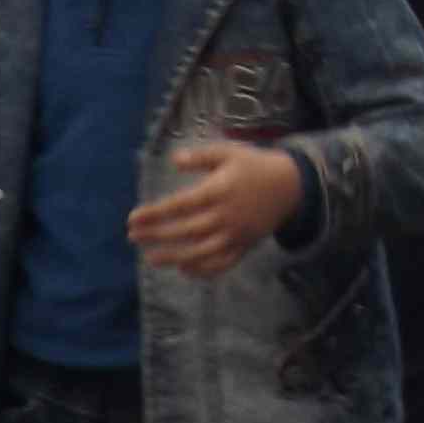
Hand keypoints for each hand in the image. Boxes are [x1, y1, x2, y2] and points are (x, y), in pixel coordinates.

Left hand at [126, 139, 303, 277]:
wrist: (291, 186)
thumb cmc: (254, 166)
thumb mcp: (228, 152)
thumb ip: (200, 157)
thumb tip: (173, 160)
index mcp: (218, 191)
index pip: (180, 205)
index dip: (155, 213)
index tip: (133, 218)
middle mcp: (225, 216)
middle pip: (185, 230)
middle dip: (156, 235)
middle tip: (132, 237)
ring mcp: (235, 235)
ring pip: (200, 251)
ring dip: (173, 256)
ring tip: (150, 258)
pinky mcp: (244, 246)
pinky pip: (222, 264)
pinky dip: (202, 270)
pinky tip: (184, 269)